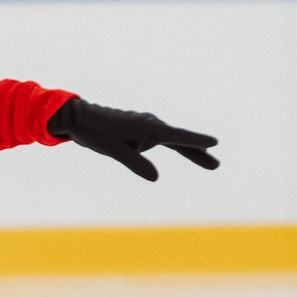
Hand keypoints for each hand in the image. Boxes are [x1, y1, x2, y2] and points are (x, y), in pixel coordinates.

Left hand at [49, 97, 218, 180]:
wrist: (79, 119)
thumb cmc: (97, 134)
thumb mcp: (115, 151)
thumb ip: (136, 164)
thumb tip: (155, 177)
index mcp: (150, 129)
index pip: (178, 137)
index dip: (197, 141)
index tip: (215, 142)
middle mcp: (152, 124)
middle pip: (180, 141)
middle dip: (198, 152)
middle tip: (216, 165)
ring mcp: (146, 124)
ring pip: (172, 139)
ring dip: (189, 149)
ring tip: (206, 160)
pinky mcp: (139, 127)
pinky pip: (162, 138)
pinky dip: (175, 144)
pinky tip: (181, 148)